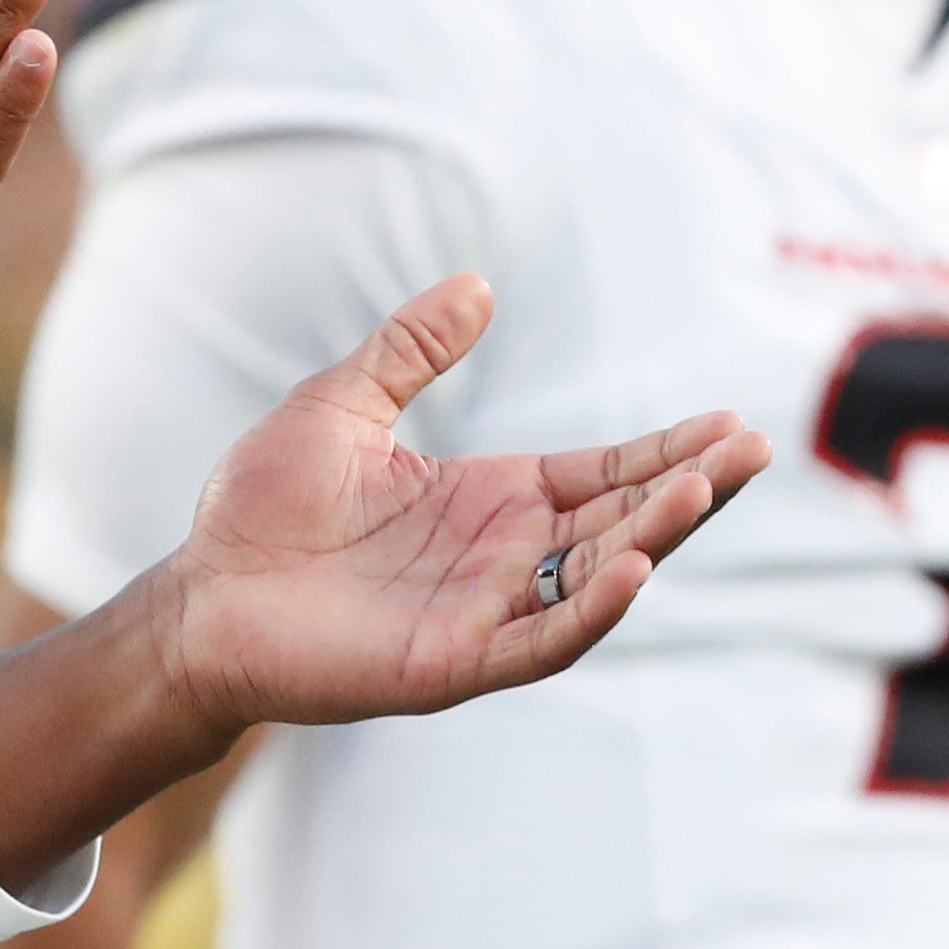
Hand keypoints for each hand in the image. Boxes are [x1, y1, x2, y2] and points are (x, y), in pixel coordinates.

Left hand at [0, 275, 769, 892]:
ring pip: (595, 579)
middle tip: (749, 449)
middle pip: (622, 522)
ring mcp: (484, 614)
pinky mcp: (451, 664)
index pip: (603, 473)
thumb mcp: (344, 405)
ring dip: (654, 537)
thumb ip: (410, 350)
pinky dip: (590, 611)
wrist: (199, 595)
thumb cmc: (263, 508)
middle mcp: (504, 560)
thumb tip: (476, 285)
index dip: (666, 452)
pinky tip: (630, 568)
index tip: (731, 425)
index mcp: (491, 500)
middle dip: (688, 489)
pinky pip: (538, 642)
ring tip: (704, 489)